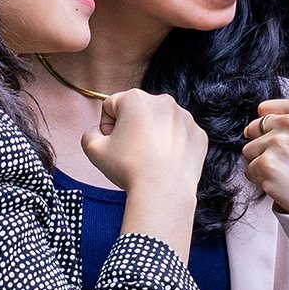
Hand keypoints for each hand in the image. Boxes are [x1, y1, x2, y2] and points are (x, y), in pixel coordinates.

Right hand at [82, 89, 207, 234]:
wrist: (163, 191)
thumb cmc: (127, 169)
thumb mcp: (93, 149)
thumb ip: (90, 133)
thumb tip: (100, 132)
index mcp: (136, 98)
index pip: (112, 106)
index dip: (107, 126)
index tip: (112, 144)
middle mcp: (164, 101)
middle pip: (139, 112)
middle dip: (132, 128)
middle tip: (131, 153)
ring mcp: (185, 117)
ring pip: (161, 123)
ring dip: (153, 136)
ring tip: (149, 159)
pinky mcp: (199, 134)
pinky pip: (180, 136)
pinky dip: (172, 146)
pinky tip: (166, 162)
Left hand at [242, 99, 288, 216]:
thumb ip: (284, 119)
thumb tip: (247, 129)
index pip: (264, 109)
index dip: (270, 128)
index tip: (288, 140)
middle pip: (253, 128)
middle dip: (263, 144)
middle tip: (286, 157)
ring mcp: (278, 143)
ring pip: (248, 150)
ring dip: (261, 162)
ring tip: (284, 169)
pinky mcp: (267, 164)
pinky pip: (248, 170)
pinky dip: (260, 178)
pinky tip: (280, 180)